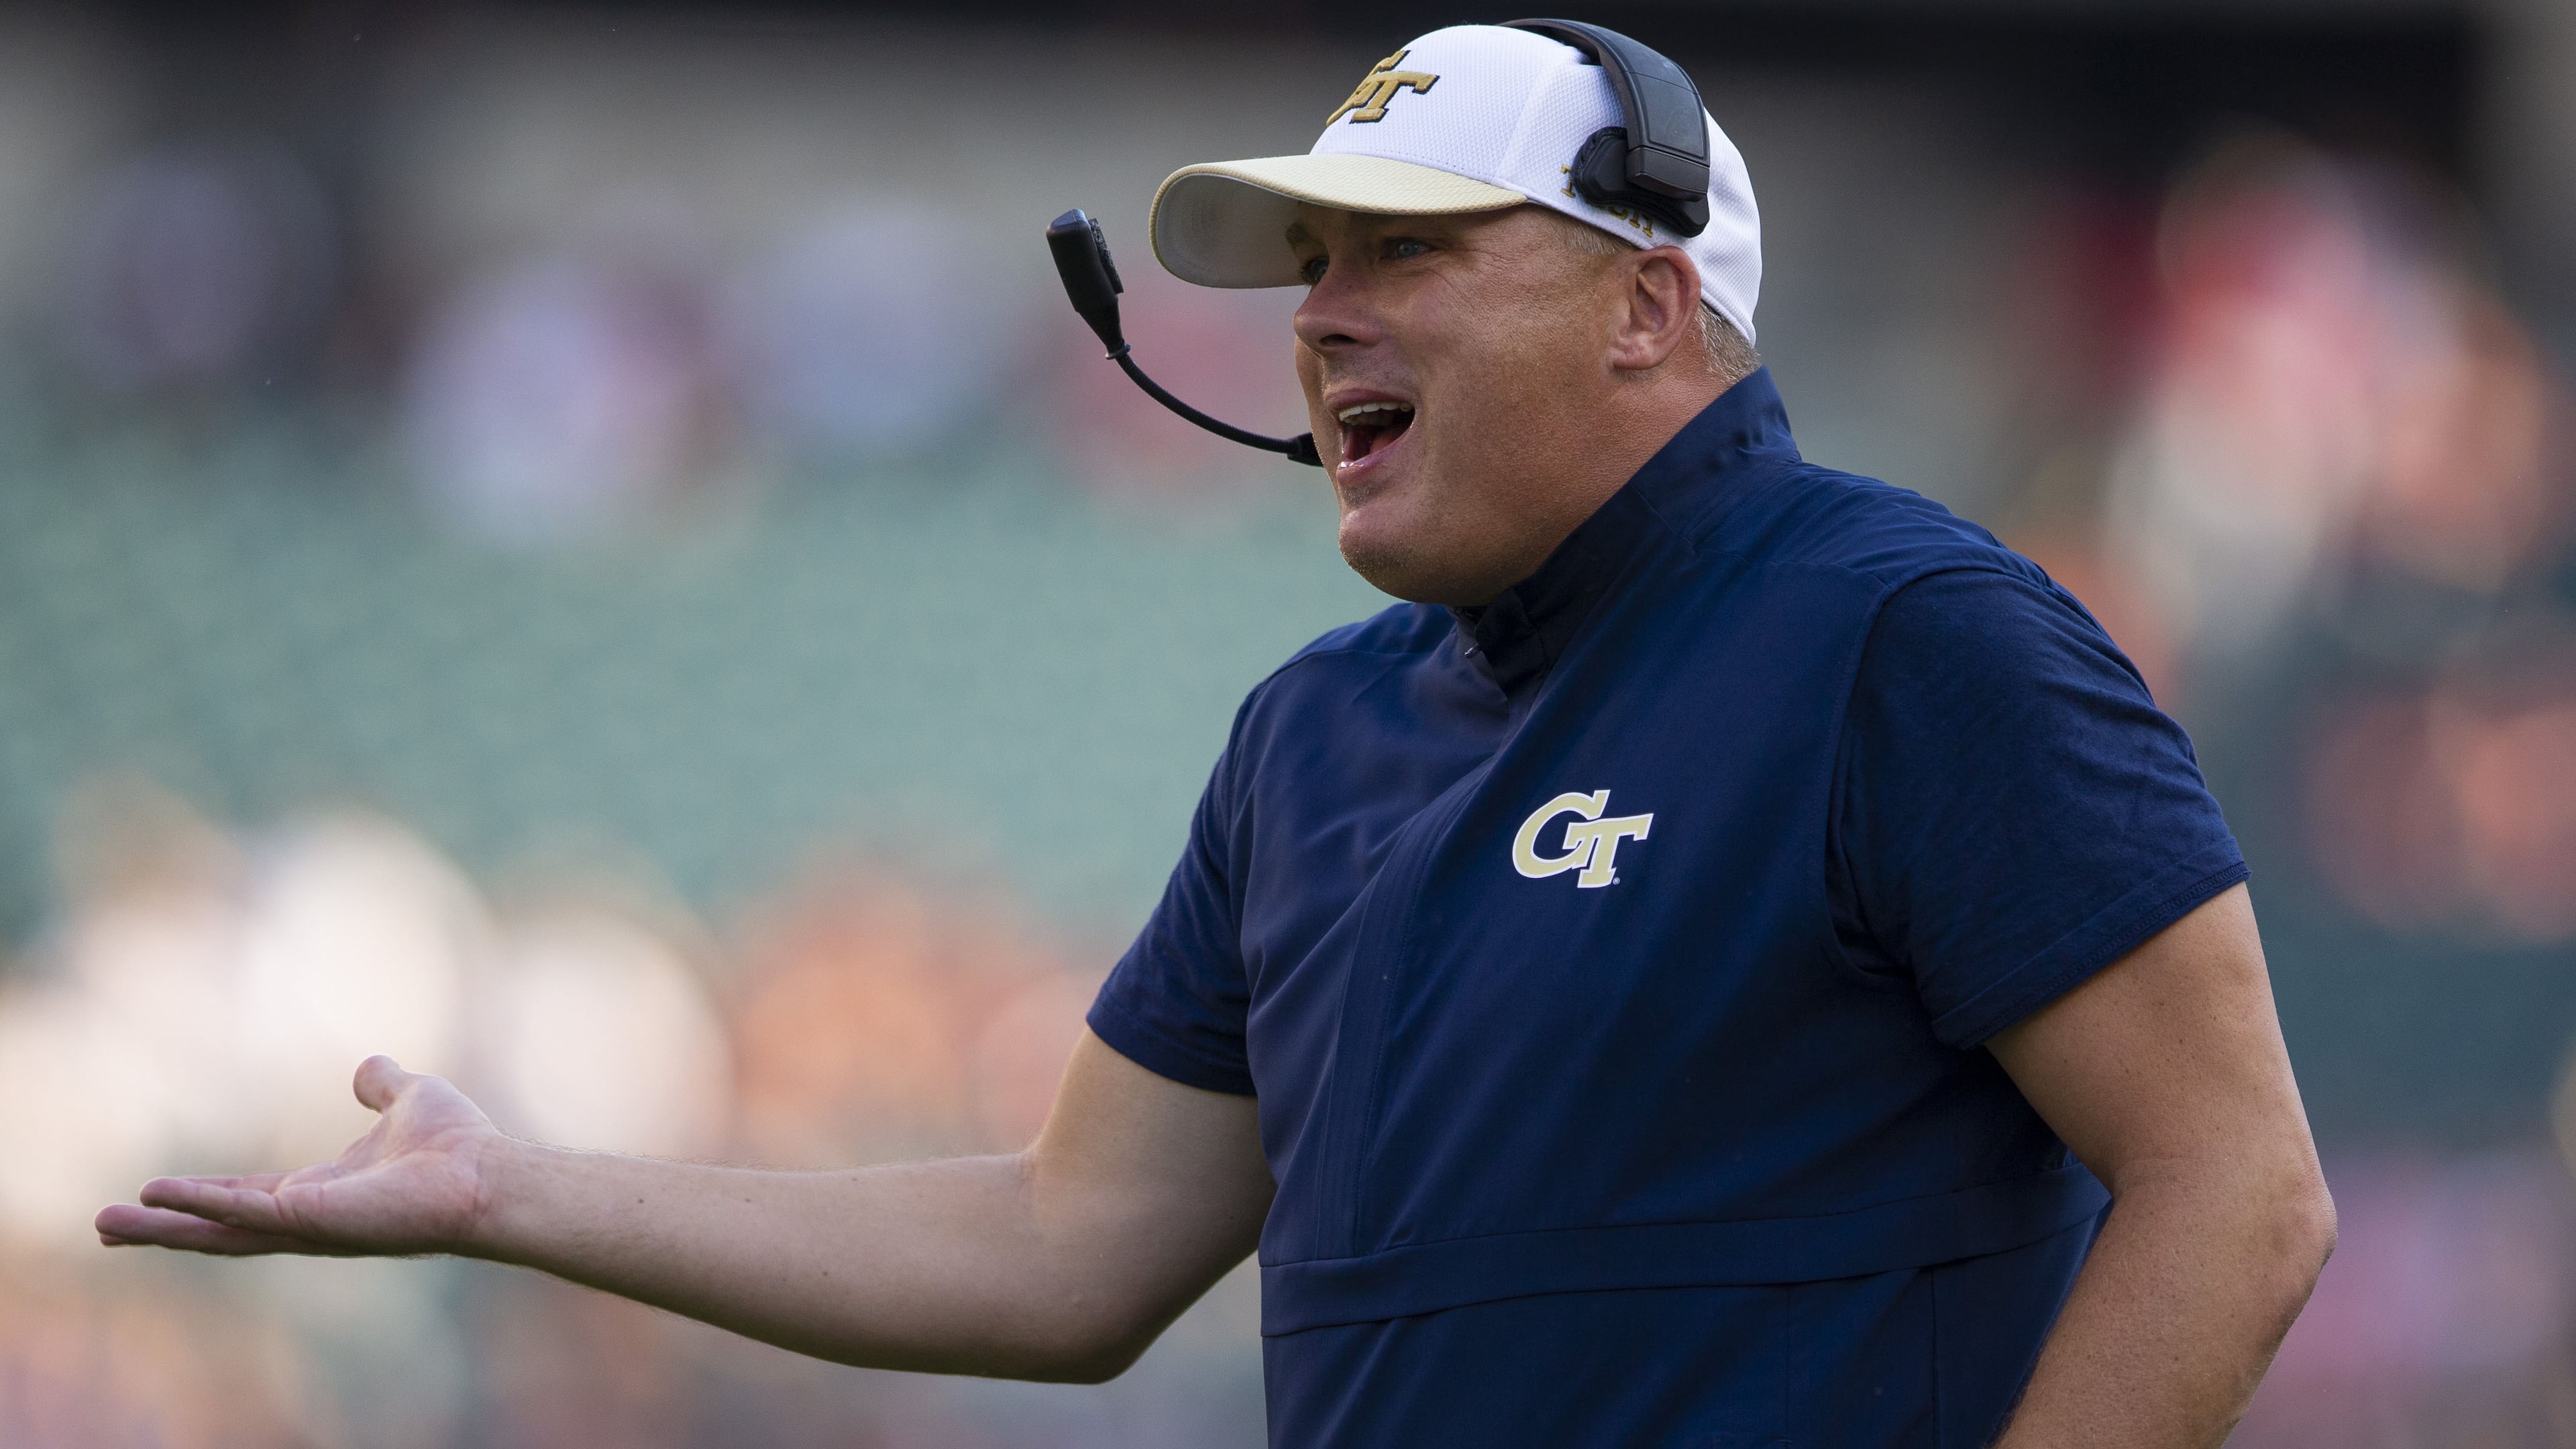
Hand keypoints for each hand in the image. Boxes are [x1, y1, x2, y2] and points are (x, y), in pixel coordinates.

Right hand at [96, 1056, 515, 1257]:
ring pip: (222, 1230)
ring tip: (107, 1223)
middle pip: (219, 1227)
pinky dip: (207, 1206)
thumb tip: (366, 1068)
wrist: (489, 1175)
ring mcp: (309, 1224)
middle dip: (164, 1225)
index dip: (200, 1196)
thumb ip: (382, 1085)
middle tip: (104, 1224)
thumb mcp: (409, 1098)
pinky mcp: (318, 1220)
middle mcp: (307, 1216)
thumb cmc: (458, 1145)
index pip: (246, 1198)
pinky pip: (251, 1212)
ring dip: (166, 1226)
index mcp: (321, 1191)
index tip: (155, 1192)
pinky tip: (167, 1198)